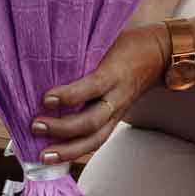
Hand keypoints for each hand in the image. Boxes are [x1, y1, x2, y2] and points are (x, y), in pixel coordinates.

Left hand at [29, 22, 170, 163]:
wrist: (159, 56)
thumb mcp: (107, 40)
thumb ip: (84, 51)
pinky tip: (57, 155)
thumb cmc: (128, 44)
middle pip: (92, 121)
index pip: (93, 87)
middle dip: (62, 129)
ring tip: (44, 155)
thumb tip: (47, 57)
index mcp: (115, 72)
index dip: (69, 95)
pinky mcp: (115, 120)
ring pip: (95, 139)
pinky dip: (76, 150)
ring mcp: (118, 112)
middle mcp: (118, 96)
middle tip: (36, 126)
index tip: (45, 98)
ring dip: (68, 150)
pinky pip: (97, 140)